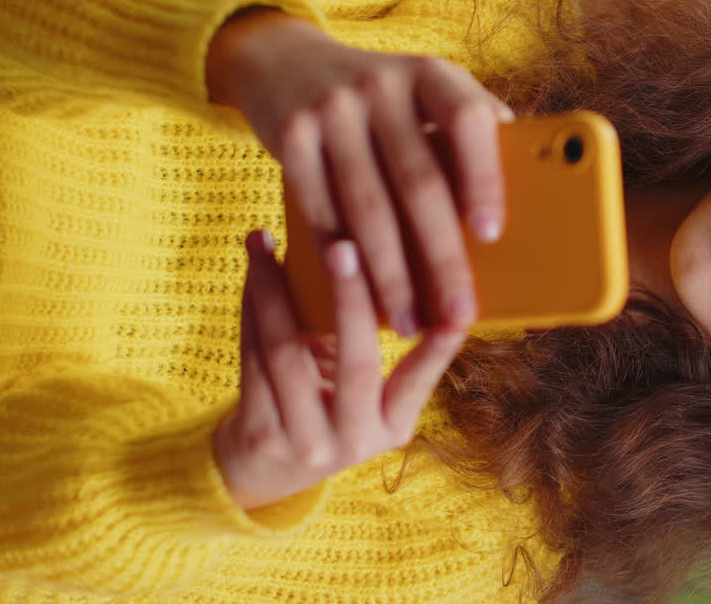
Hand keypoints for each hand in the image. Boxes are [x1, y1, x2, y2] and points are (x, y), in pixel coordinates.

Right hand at [206, 8, 511, 334]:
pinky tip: (359, 296)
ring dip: (391, 275)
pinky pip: (319, 212)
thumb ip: (468, 130)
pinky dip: (342, 260)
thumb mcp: (425, 91)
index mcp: (430, 74)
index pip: (467, 119)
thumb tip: (530, 198)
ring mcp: (331, 109)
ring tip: (411, 322)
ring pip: (367, 207)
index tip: (493, 233)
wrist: (283, 60)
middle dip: (442, 256)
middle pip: (418, 180)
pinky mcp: (289, 136)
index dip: (483, 176)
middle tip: (460, 311)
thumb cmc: (380, 96)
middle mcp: (380, 84)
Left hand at [213, 230, 467, 511]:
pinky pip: (253, 359)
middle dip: (349, 298)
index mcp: (393, 426)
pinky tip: (254, 274)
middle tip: (343, 246)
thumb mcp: (363, 396)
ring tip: (267, 240)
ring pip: (288, 353)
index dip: (437, 349)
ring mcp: (306, 442)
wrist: (265, 470)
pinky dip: (252, 309)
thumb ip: (371, 348)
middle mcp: (355, 441)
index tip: (457, 313)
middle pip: (356, 362)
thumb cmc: (326, 410)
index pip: (418, 381)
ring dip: (275, 290)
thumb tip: (382, 264)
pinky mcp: (260, 434)